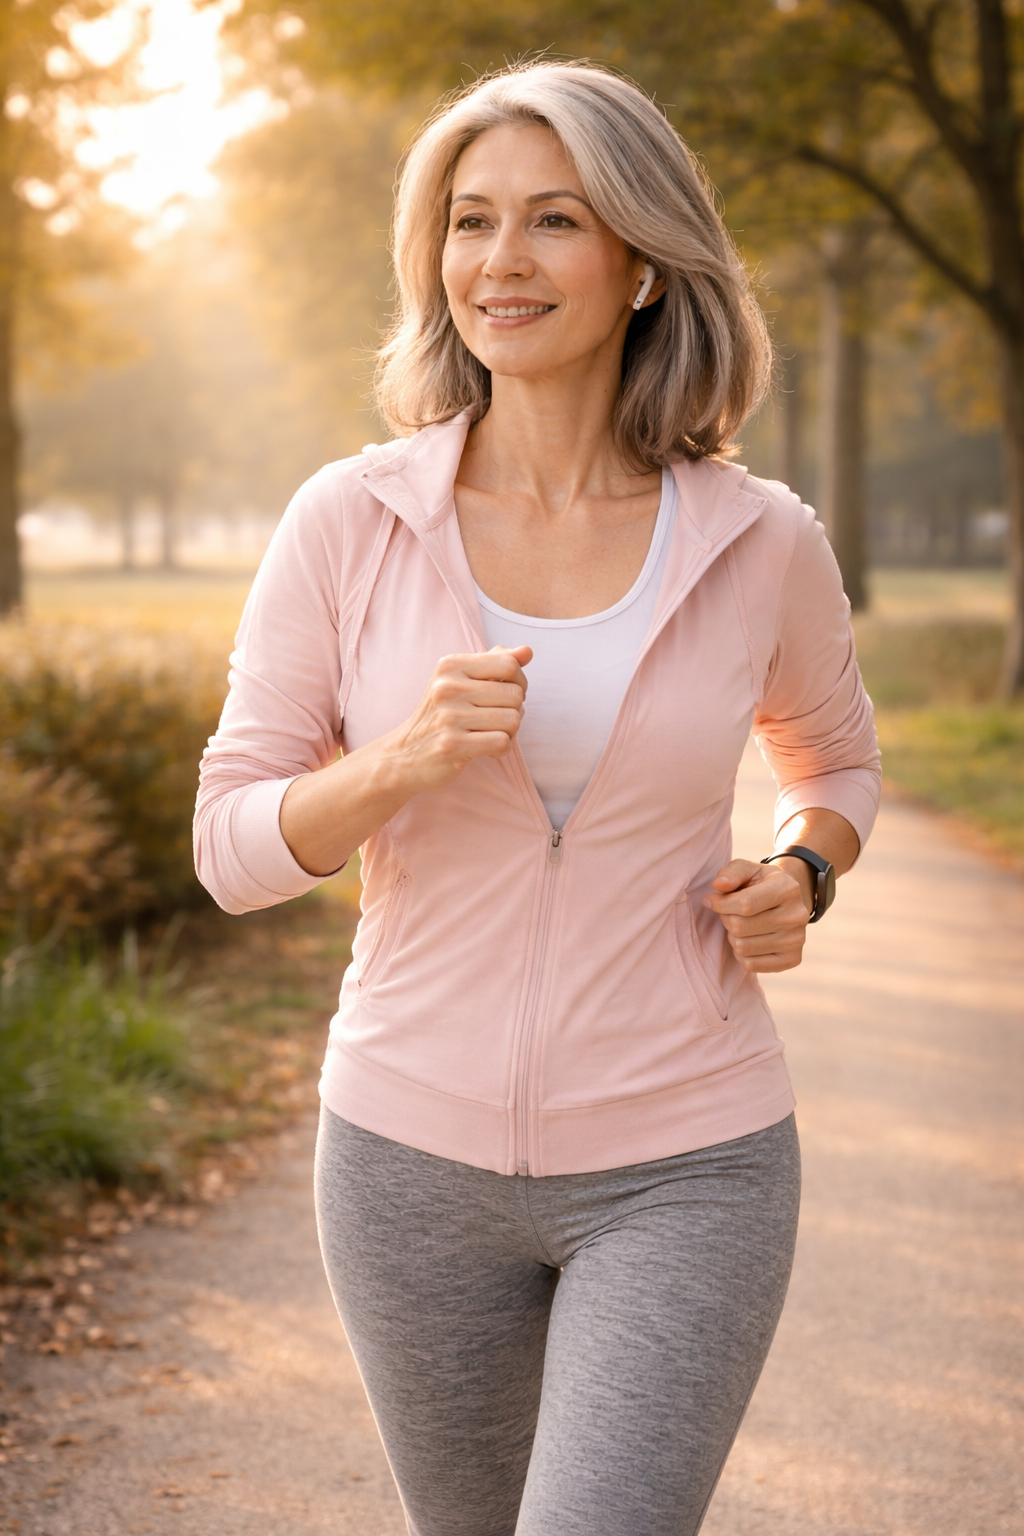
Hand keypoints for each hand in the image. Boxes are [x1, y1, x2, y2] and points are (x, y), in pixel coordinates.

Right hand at [386, 645, 532, 793]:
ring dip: (509, 732)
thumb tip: (527, 651)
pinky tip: (486, 749)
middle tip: (494, 720)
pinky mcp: (451, 745)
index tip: (505, 695)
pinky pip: (502, 743)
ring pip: (512, 720)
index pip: (509, 664)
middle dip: (514, 710)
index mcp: (450, 665)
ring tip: (489, 734)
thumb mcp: (462, 681)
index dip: (519, 682)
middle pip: (515, 695)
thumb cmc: (442, 715)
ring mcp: (448, 716)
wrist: (406, 755)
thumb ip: (495, 663)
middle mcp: (447, 687)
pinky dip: (502, 749)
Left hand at [703, 858, 813, 973]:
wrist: (788, 901)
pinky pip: (751, 965)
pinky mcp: (793, 959)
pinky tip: (748, 940)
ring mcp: (796, 940)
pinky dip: (741, 954)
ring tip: (740, 925)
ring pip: (743, 947)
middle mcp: (797, 915)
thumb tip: (718, 885)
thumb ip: (731, 873)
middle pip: (741, 927)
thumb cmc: (761, 884)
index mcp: (787, 888)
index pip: (745, 904)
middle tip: (729, 912)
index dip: (720, 904)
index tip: (711, 900)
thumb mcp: (747, 870)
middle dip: (726, 919)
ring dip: (733, 936)